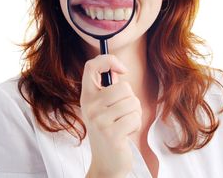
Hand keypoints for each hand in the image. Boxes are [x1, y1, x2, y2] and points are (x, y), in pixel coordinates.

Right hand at [81, 54, 141, 177]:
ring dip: (134, 113)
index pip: (91, 66)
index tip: (122, 69)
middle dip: (131, 99)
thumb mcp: (103, 107)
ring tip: (124, 123)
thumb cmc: (109, 130)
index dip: (108, 60)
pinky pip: (134, 117)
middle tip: (122, 113)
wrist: (106, 163)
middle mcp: (89, 105)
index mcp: (87, 96)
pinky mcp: (111, 133)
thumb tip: (118, 70)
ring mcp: (98, 119)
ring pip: (132, 102)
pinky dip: (136, 124)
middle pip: (123, 87)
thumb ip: (108, 88)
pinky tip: (126, 133)